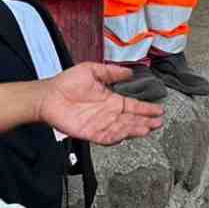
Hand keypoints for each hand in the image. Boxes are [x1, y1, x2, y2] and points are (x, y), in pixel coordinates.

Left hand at [35, 63, 162, 144]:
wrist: (48, 95)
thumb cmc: (67, 82)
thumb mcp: (92, 70)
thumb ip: (111, 72)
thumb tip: (130, 72)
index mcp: (111, 100)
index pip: (133, 106)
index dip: (146, 109)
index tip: (159, 111)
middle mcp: (108, 114)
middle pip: (131, 120)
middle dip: (145, 122)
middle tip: (158, 123)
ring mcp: (100, 124)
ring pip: (122, 129)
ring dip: (134, 130)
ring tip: (147, 129)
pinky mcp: (89, 132)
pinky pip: (105, 137)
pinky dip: (116, 137)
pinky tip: (126, 135)